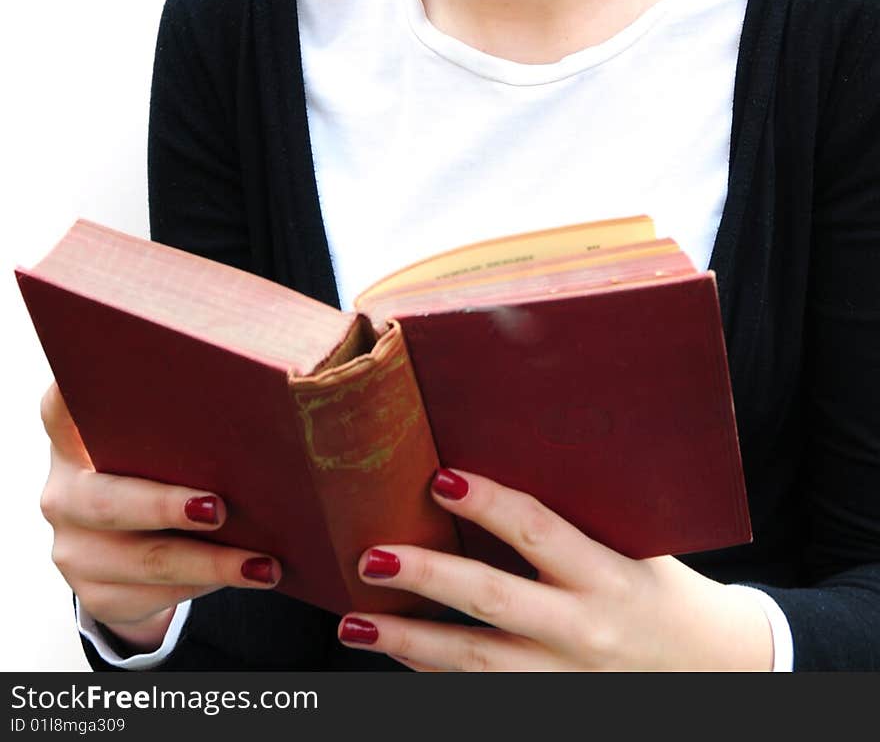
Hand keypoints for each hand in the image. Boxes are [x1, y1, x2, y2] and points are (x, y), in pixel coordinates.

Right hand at [39, 381, 281, 650]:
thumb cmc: (156, 471)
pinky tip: (246, 575)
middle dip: (165, 506)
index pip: (59, 408)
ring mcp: (75, 549)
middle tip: (219, 508)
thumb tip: (247, 385)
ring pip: (144, 559)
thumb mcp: (154, 440)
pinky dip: (206, 584)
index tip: (120, 385)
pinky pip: (156, 594)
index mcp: (73, 437)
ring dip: (210, 562)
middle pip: (106, 501)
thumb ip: (172, 416)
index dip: (74, 397)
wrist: (129, 552)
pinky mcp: (98, 595)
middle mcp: (63, 494)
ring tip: (261, 563)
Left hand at [338, 468, 773, 671]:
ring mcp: (564, 678)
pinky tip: (394, 655)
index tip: (440, 477)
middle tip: (371, 557)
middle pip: (493, 604)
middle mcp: (583, 630)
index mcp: (608, 576)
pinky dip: (432, 676)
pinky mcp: (549, 707)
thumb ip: (575, 517)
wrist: (715, 672)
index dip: (490, 503)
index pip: (540, 532)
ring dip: (407, 644)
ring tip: (353, 625)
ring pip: (475, 665)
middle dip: (428, 580)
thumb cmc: (662, 591)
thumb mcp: (635, 547)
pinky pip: (481, 694)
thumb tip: (500, 454)